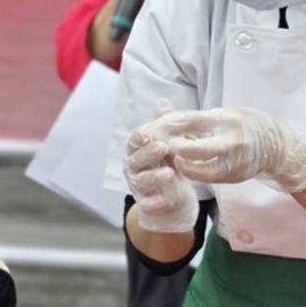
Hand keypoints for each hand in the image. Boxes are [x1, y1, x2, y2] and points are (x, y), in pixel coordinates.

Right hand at [125, 101, 199, 232]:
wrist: (172, 195)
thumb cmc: (166, 163)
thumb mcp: (168, 142)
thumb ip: (164, 124)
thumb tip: (162, 101)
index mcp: (136, 150)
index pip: (133, 142)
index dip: (138, 138)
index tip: (147, 134)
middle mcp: (133, 167)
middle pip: (136, 160)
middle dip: (148, 154)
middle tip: (163, 147)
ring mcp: (138, 186)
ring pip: (142, 181)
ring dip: (154, 177)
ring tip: (169, 173)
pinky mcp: (147, 204)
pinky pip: (147, 204)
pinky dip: (153, 204)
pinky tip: (162, 201)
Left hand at [154, 107, 305, 192]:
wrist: (275, 147)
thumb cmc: (245, 125)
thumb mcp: (226, 113)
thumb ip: (195, 116)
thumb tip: (161, 107)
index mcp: (232, 120)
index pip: (200, 120)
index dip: (178, 123)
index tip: (162, 124)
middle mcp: (235, 142)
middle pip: (203, 149)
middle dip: (181, 149)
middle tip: (168, 146)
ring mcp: (236, 162)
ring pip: (204, 171)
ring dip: (185, 166)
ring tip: (174, 159)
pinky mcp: (234, 177)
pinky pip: (209, 178)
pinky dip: (194, 173)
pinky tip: (185, 167)